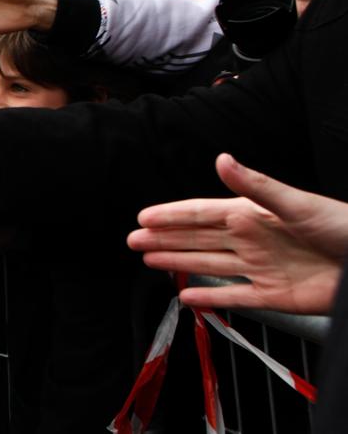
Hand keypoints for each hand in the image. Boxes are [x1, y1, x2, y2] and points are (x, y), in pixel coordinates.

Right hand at [128, 154, 347, 313]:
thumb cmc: (342, 227)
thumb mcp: (296, 203)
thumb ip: (255, 185)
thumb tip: (221, 160)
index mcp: (251, 215)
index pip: (201, 214)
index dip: (171, 215)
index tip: (143, 216)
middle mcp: (250, 240)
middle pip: (197, 240)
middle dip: (164, 238)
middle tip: (133, 239)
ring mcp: (260, 269)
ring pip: (208, 265)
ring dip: (177, 262)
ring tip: (148, 259)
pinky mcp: (273, 296)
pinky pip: (233, 298)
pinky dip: (209, 299)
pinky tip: (186, 298)